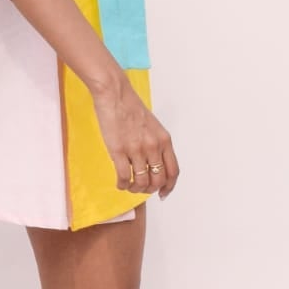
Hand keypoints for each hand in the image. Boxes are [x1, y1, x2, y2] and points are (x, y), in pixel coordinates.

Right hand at [90, 76, 179, 198]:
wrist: (115, 95)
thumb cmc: (130, 107)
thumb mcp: (153, 126)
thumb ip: (156, 144)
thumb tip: (154, 163)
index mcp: (164, 140)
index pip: (173, 171)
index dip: (169, 186)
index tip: (164, 193)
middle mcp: (153, 146)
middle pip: (158, 180)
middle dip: (150, 189)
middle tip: (141, 188)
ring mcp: (137, 149)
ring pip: (141, 182)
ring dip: (135, 188)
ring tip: (129, 185)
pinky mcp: (119, 151)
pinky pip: (124, 177)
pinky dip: (123, 185)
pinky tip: (120, 183)